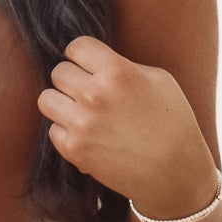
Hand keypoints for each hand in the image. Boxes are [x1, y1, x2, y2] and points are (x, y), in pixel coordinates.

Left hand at [37, 35, 219, 214]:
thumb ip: (124, 65)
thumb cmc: (174, 124)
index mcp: (117, 71)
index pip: (76, 46)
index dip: (82, 55)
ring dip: (61, 103)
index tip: (87, 65)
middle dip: (72, 79)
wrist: (176, 174)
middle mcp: (95, 94)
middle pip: (58, 72)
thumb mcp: (159, 80)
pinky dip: (65, 131)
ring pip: (46, 99)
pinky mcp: (74, 149)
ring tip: (80, 111)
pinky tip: (86, 134)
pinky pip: (52, 129)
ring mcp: (82, 123)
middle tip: (88, 92)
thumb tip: (97, 62)